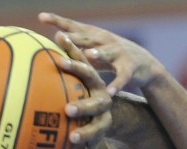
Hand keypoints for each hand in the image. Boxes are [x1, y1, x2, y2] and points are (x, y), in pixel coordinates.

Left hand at [39, 12, 165, 94]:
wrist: (145, 64)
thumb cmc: (112, 58)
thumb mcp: (93, 51)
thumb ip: (75, 48)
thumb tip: (49, 47)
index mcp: (94, 36)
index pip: (74, 27)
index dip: (59, 21)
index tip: (41, 17)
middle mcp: (106, 41)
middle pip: (87, 39)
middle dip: (74, 38)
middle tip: (58, 37)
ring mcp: (119, 53)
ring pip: (107, 53)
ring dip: (98, 53)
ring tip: (88, 55)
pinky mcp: (131, 68)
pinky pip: (123, 77)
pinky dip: (117, 84)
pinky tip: (110, 92)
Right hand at [52, 32, 111, 148]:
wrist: (111, 102)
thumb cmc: (94, 126)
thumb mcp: (91, 142)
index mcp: (104, 120)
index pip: (97, 129)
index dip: (86, 134)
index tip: (73, 139)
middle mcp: (104, 100)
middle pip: (95, 103)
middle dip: (83, 107)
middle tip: (68, 109)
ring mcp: (99, 82)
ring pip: (90, 73)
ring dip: (76, 67)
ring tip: (60, 60)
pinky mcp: (92, 66)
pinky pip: (81, 54)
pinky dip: (70, 47)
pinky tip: (57, 36)